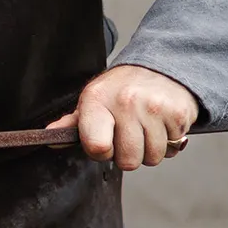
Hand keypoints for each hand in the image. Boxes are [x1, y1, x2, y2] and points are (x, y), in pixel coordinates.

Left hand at [45, 65, 198, 170]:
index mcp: (97, 100)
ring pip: (152, 158)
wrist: (161, 67)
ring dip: (150, 150)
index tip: (105, 142)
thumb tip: (49, 138)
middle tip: (129, 134)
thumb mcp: (93, 101)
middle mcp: (126, 102)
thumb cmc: (121, 90)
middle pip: (128, 161)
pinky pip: (173, 148)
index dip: (102, 152)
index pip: (96, 147)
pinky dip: (168, 142)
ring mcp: (154, 108)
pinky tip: (161, 124)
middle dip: (128, 154)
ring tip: (145, 128)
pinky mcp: (178, 114)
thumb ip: (72, 123)